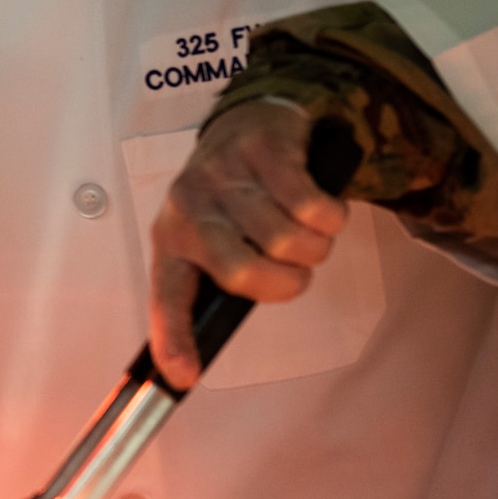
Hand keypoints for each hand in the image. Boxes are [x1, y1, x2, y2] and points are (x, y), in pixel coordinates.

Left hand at [149, 100, 348, 388]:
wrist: (252, 121)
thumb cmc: (235, 198)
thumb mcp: (215, 238)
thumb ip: (220, 283)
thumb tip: (205, 353)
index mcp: (172, 241)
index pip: (166, 298)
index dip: (173, 339)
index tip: (184, 377)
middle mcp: (188, 209)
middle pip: (245, 273)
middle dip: (288, 281)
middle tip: (294, 266)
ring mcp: (222, 176)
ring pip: (288, 240)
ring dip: (315, 245)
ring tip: (306, 228)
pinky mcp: (261, 149)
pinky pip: (312, 206)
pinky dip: (331, 216)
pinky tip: (322, 205)